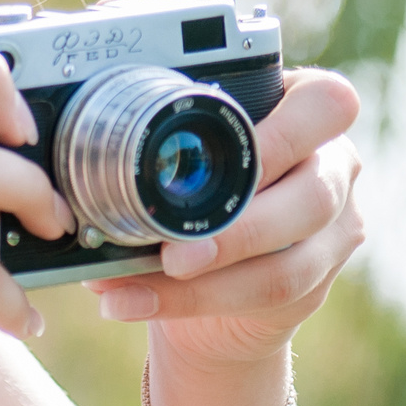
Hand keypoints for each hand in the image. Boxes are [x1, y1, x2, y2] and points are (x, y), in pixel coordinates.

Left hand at [88, 67, 363, 370]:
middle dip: (241, 226)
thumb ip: (148, 118)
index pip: (325, 104)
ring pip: (292, 259)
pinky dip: (192, 300)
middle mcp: (334, 165)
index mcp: (305, 108)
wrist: (211, 268)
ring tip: (147, 276)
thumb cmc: (191, 179)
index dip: (280, 133)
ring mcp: (334, 228)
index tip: (212, 152)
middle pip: (314, 193)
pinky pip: (267, 294)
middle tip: (173, 252)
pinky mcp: (317, 281)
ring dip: (212, 274)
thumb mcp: (179, 140)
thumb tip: (71, 112)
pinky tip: (133, 299)